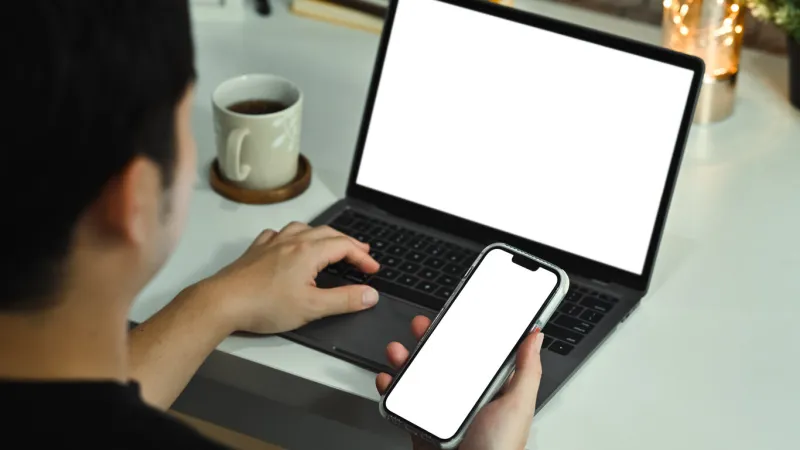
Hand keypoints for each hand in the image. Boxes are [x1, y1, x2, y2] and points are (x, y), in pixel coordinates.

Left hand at [199, 221, 380, 333]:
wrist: (223, 302)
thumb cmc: (263, 305)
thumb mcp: (312, 307)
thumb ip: (344, 300)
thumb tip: (369, 295)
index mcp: (308, 252)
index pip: (344, 246)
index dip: (362, 257)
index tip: (372, 269)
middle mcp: (291, 241)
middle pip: (327, 233)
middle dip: (347, 243)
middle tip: (361, 254)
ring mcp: (272, 244)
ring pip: (303, 229)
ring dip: (322, 235)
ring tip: (330, 244)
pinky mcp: (256, 251)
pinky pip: (278, 234)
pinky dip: (292, 236)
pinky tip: (289, 244)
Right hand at [376, 316, 544, 449]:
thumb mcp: (518, 406)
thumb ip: (527, 370)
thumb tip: (535, 336)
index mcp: (489, 391)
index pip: (476, 354)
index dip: (464, 332)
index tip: (455, 314)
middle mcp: (463, 399)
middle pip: (442, 360)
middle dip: (429, 340)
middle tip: (422, 326)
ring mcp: (439, 412)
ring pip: (417, 377)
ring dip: (404, 359)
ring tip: (399, 351)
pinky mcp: (418, 425)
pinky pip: (400, 403)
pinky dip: (390, 388)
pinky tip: (389, 379)